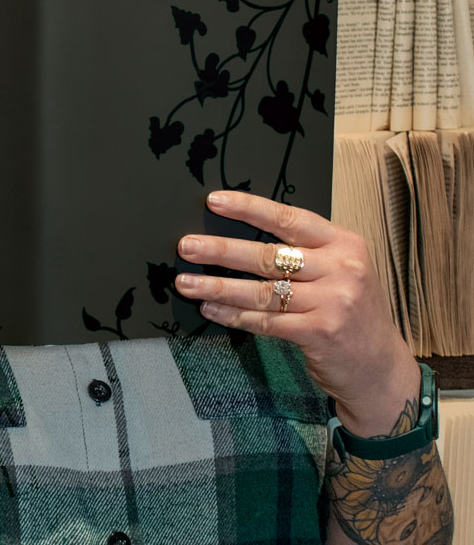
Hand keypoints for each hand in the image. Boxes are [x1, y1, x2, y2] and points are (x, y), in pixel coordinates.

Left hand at [175, 190, 418, 434]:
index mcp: (343, 243)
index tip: (214, 201)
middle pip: (268, 255)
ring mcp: (332, 301)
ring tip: (186, 282)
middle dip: (221, 250)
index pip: (288, 218)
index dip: (248, 208)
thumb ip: (305, 252)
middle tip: (186, 246)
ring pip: (261, 289)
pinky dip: (233, 315)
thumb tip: (241, 236)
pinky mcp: (319, 333)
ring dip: (217, 286)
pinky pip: (265, 320)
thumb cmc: (351, 311)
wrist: (383, 368)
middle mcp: (341, 268)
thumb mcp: (341, 270)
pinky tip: (210, 308)